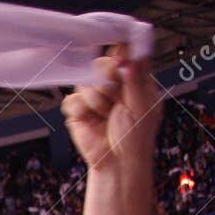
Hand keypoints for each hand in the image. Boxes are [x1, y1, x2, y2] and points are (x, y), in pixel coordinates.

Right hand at [61, 46, 161, 176]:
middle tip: (115, 96)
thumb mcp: (143, 105)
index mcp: (133, 80)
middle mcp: (113, 85)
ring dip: (96, 99)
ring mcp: (93, 97)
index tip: (119, 57)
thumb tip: (130, 56)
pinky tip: (91, 120)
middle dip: (107, 79)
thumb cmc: (135, 138)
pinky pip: (72, 100)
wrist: (116, 162)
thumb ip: (136, 79)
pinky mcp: (78, 110)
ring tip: (106, 115)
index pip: (125, 55)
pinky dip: (81, 110)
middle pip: (101, 63)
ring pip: (85, 82)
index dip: (120, 52)